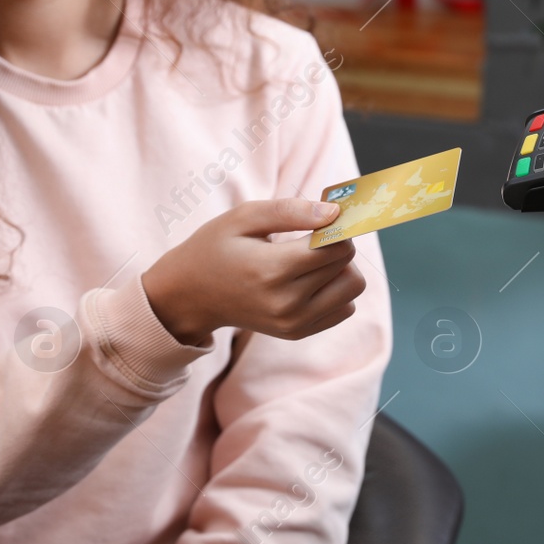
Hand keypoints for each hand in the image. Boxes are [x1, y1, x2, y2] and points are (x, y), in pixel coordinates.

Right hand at [142, 198, 365, 344]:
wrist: (191, 295)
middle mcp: (287, 303)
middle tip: (311, 236)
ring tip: (311, 259)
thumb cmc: (216, 248)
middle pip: (348, 266)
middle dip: (337, 245)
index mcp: (272, 270)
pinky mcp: (297, 333)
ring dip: (341, 269)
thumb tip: (334, 212)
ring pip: (353, 289)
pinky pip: (344, 308)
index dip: (335, 227)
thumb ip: (291, 211)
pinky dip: (335, 290)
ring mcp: (294, 323)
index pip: (335, 247)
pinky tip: (308, 279)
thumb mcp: (244, 217)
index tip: (320, 218)